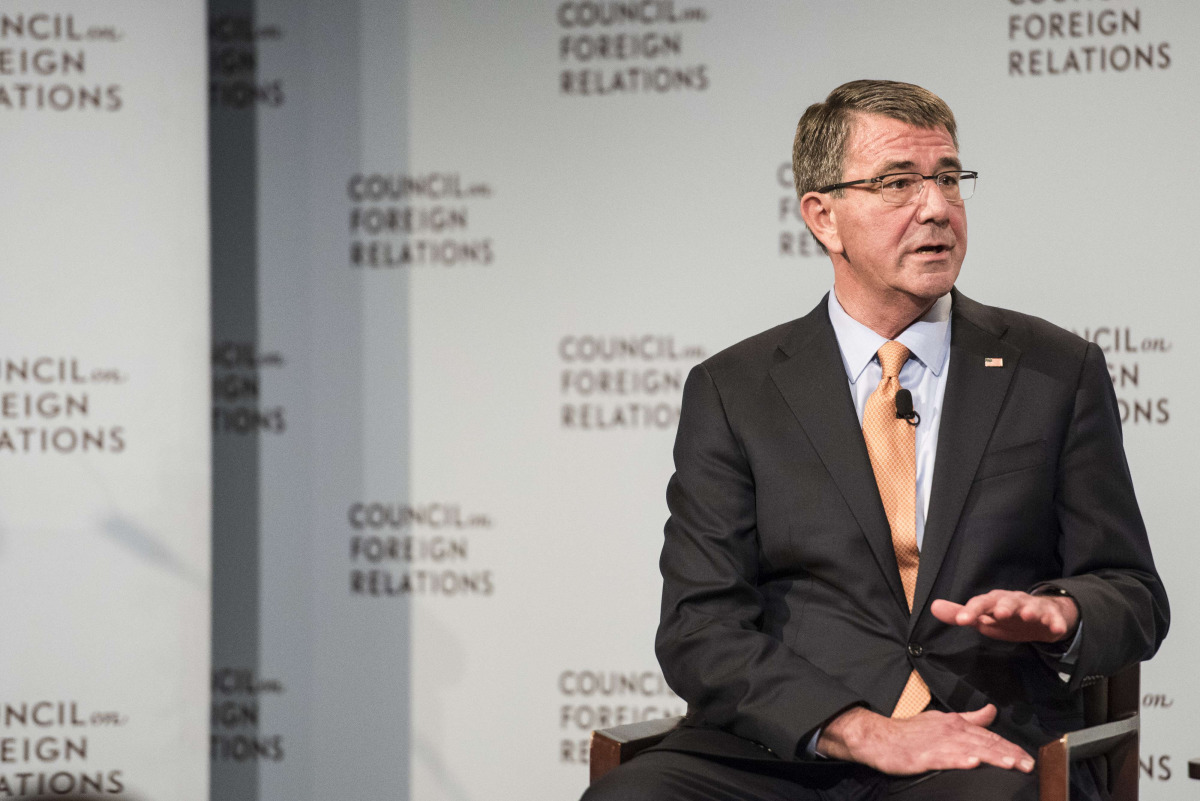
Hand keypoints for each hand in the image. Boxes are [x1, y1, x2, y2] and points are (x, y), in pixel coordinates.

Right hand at [817, 705, 1033, 774]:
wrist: (878, 736)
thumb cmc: (910, 732)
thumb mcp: (942, 720)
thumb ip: (969, 718)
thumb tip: (992, 710)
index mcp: (955, 724)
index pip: (988, 736)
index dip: (1009, 746)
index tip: (1027, 758)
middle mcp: (949, 731)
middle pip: (984, 743)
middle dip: (1008, 754)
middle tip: (1028, 765)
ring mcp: (936, 744)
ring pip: (969, 750)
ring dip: (991, 756)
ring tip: (1010, 763)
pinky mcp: (923, 756)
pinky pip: (944, 758)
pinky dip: (959, 759)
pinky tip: (972, 762)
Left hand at [931, 590, 1078, 642]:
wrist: (1039, 616)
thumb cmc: (1005, 617)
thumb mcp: (982, 617)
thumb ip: (960, 614)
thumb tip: (933, 606)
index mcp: (994, 601)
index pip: (980, 603)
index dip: (971, 611)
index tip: (961, 620)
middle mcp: (1012, 601)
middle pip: (1007, 601)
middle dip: (1003, 606)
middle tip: (999, 613)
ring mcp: (1033, 607)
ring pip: (1031, 606)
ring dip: (1029, 610)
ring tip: (1026, 615)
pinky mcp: (1050, 616)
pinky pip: (1054, 619)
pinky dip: (1056, 623)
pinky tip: (1056, 629)